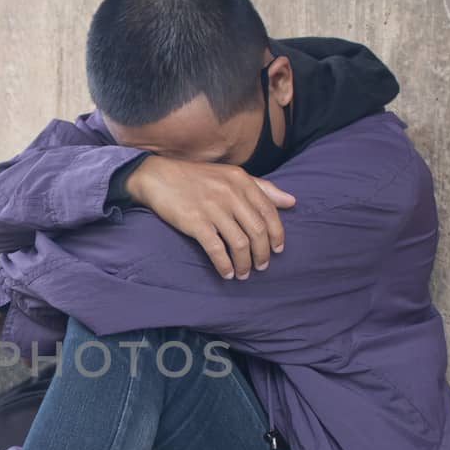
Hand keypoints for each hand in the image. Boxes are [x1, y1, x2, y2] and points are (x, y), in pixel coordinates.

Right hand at [124, 155, 296, 278]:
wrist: (158, 176)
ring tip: (244, 274)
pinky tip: (227, 273)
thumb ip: (263, 188)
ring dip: (245, 263)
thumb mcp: (232, 176)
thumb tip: (291, 201)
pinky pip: (217, 249)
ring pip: (240, 243)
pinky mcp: (195, 222)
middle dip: (263, 253)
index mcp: (242, 181)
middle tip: (261, 266)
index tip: (277, 250)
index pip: (269, 212)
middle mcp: (230, 193)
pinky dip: (225, 265)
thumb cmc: (197, 178)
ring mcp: (213, 208)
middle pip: (257, 231)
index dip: (277, 234)